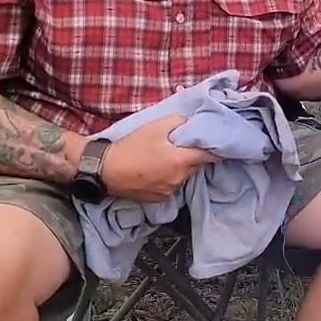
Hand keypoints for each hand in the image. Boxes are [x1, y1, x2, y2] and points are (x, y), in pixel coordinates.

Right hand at [99, 115, 216, 202]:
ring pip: (184, 177)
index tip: (215, 144)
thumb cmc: (132, 146)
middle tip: (182, 147)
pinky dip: (169, 178)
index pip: (210, 157)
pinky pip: (172, 186)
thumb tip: (191, 124)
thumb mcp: (156, 126)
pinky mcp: (159, 199)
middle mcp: (179, 179)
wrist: (105, 170)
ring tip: (166, 158)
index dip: (214, 149)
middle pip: (196, 166)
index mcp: (181, 161)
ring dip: (181, 168)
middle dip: (193, 157)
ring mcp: (169, 191)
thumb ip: (179, 122)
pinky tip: (157, 170)